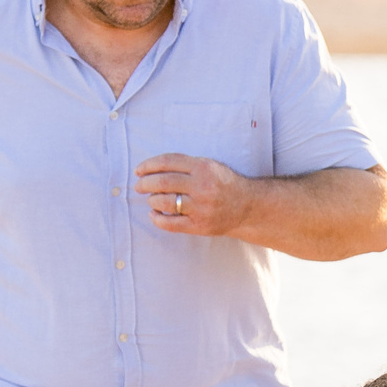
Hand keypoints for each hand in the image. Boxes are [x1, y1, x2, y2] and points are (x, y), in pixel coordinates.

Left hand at [137, 154, 251, 236]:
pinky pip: (171, 223)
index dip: (149, 165)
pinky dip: (158, 218)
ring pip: (165, 202)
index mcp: (203, 168)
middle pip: (163, 182)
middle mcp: (202, 186)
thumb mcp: (210, 166)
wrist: (247, 206)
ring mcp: (201, 207)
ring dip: (152, 200)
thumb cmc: (224, 184)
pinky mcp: (199, 225)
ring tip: (151, 199)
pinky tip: (154, 214)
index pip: (168, 162)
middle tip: (138, 186)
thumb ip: (186, 165)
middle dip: (145, 184)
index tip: (139, 170)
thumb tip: (153, 169)